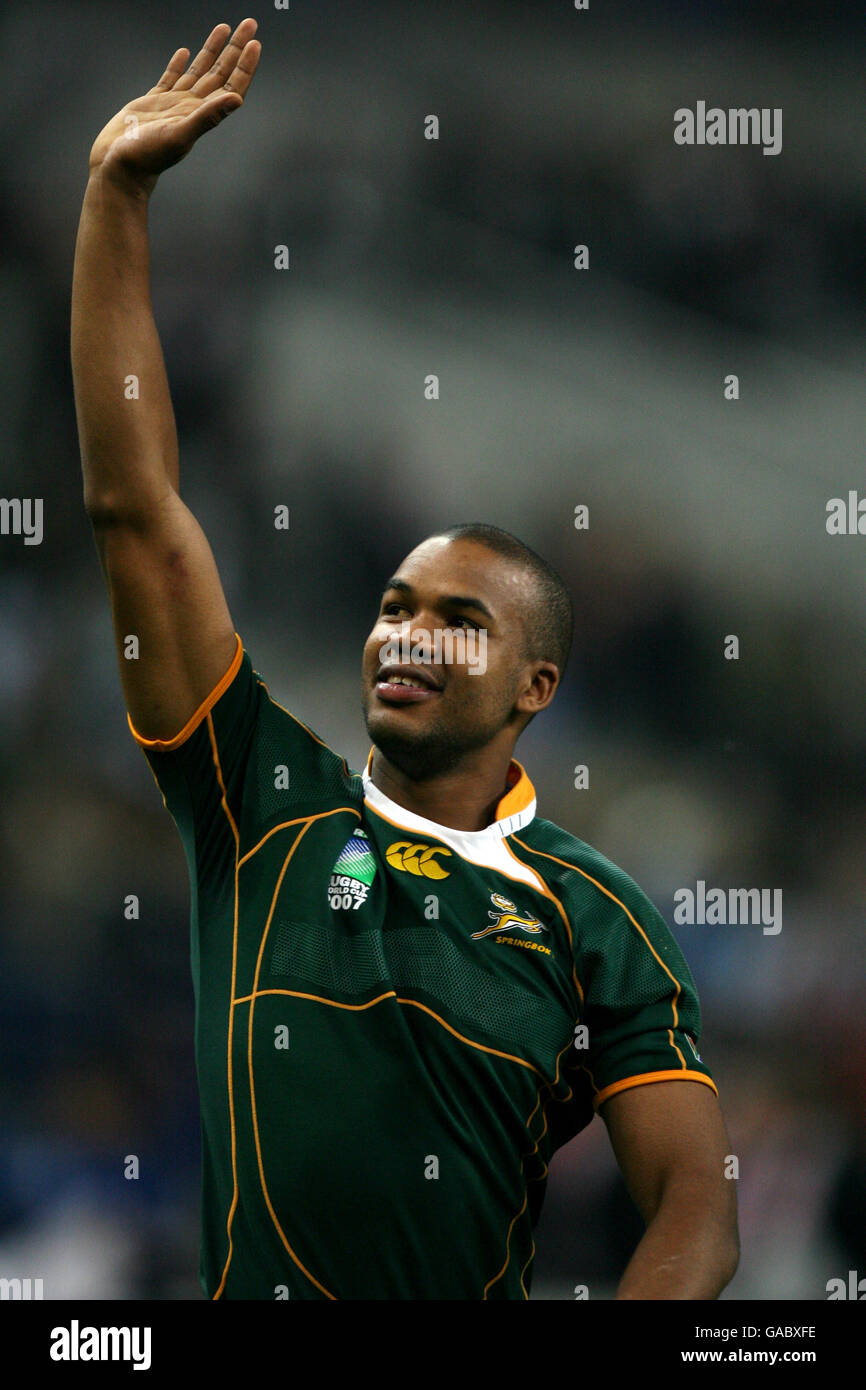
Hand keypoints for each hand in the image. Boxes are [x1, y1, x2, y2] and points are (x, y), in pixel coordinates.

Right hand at [88, 18, 261, 194]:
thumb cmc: (147, 156)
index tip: (255, 42)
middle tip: (249, 24)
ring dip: (212, 50)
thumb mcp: (180, 134)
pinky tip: (184, 52)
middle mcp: (191, 107)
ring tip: (223, 28)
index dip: (244, 64)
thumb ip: (207, 116)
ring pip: (198, 70)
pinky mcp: (153, 104)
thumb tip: (236, 99)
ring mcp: (173, 105)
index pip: (230, 84)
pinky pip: (170, 79)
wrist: (119, 167)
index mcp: (201, 114)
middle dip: (235, 48)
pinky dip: (178, 65)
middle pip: (220, 71)